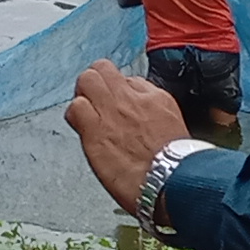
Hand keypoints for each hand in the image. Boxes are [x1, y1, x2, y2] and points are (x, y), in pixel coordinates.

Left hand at [67, 62, 189, 217]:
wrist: (171, 180)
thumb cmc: (175, 163)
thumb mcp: (173, 124)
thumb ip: (154, 108)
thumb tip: (141, 103)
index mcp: (153, 97)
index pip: (126, 76)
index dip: (116, 87)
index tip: (115, 99)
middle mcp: (130, 99)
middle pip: (101, 68)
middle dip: (96, 81)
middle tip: (95, 99)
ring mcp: (110, 112)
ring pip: (86, 80)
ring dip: (83, 95)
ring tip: (87, 112)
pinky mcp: (94, 131)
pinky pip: (74, 108)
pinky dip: (75, 114)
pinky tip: (82, 128)